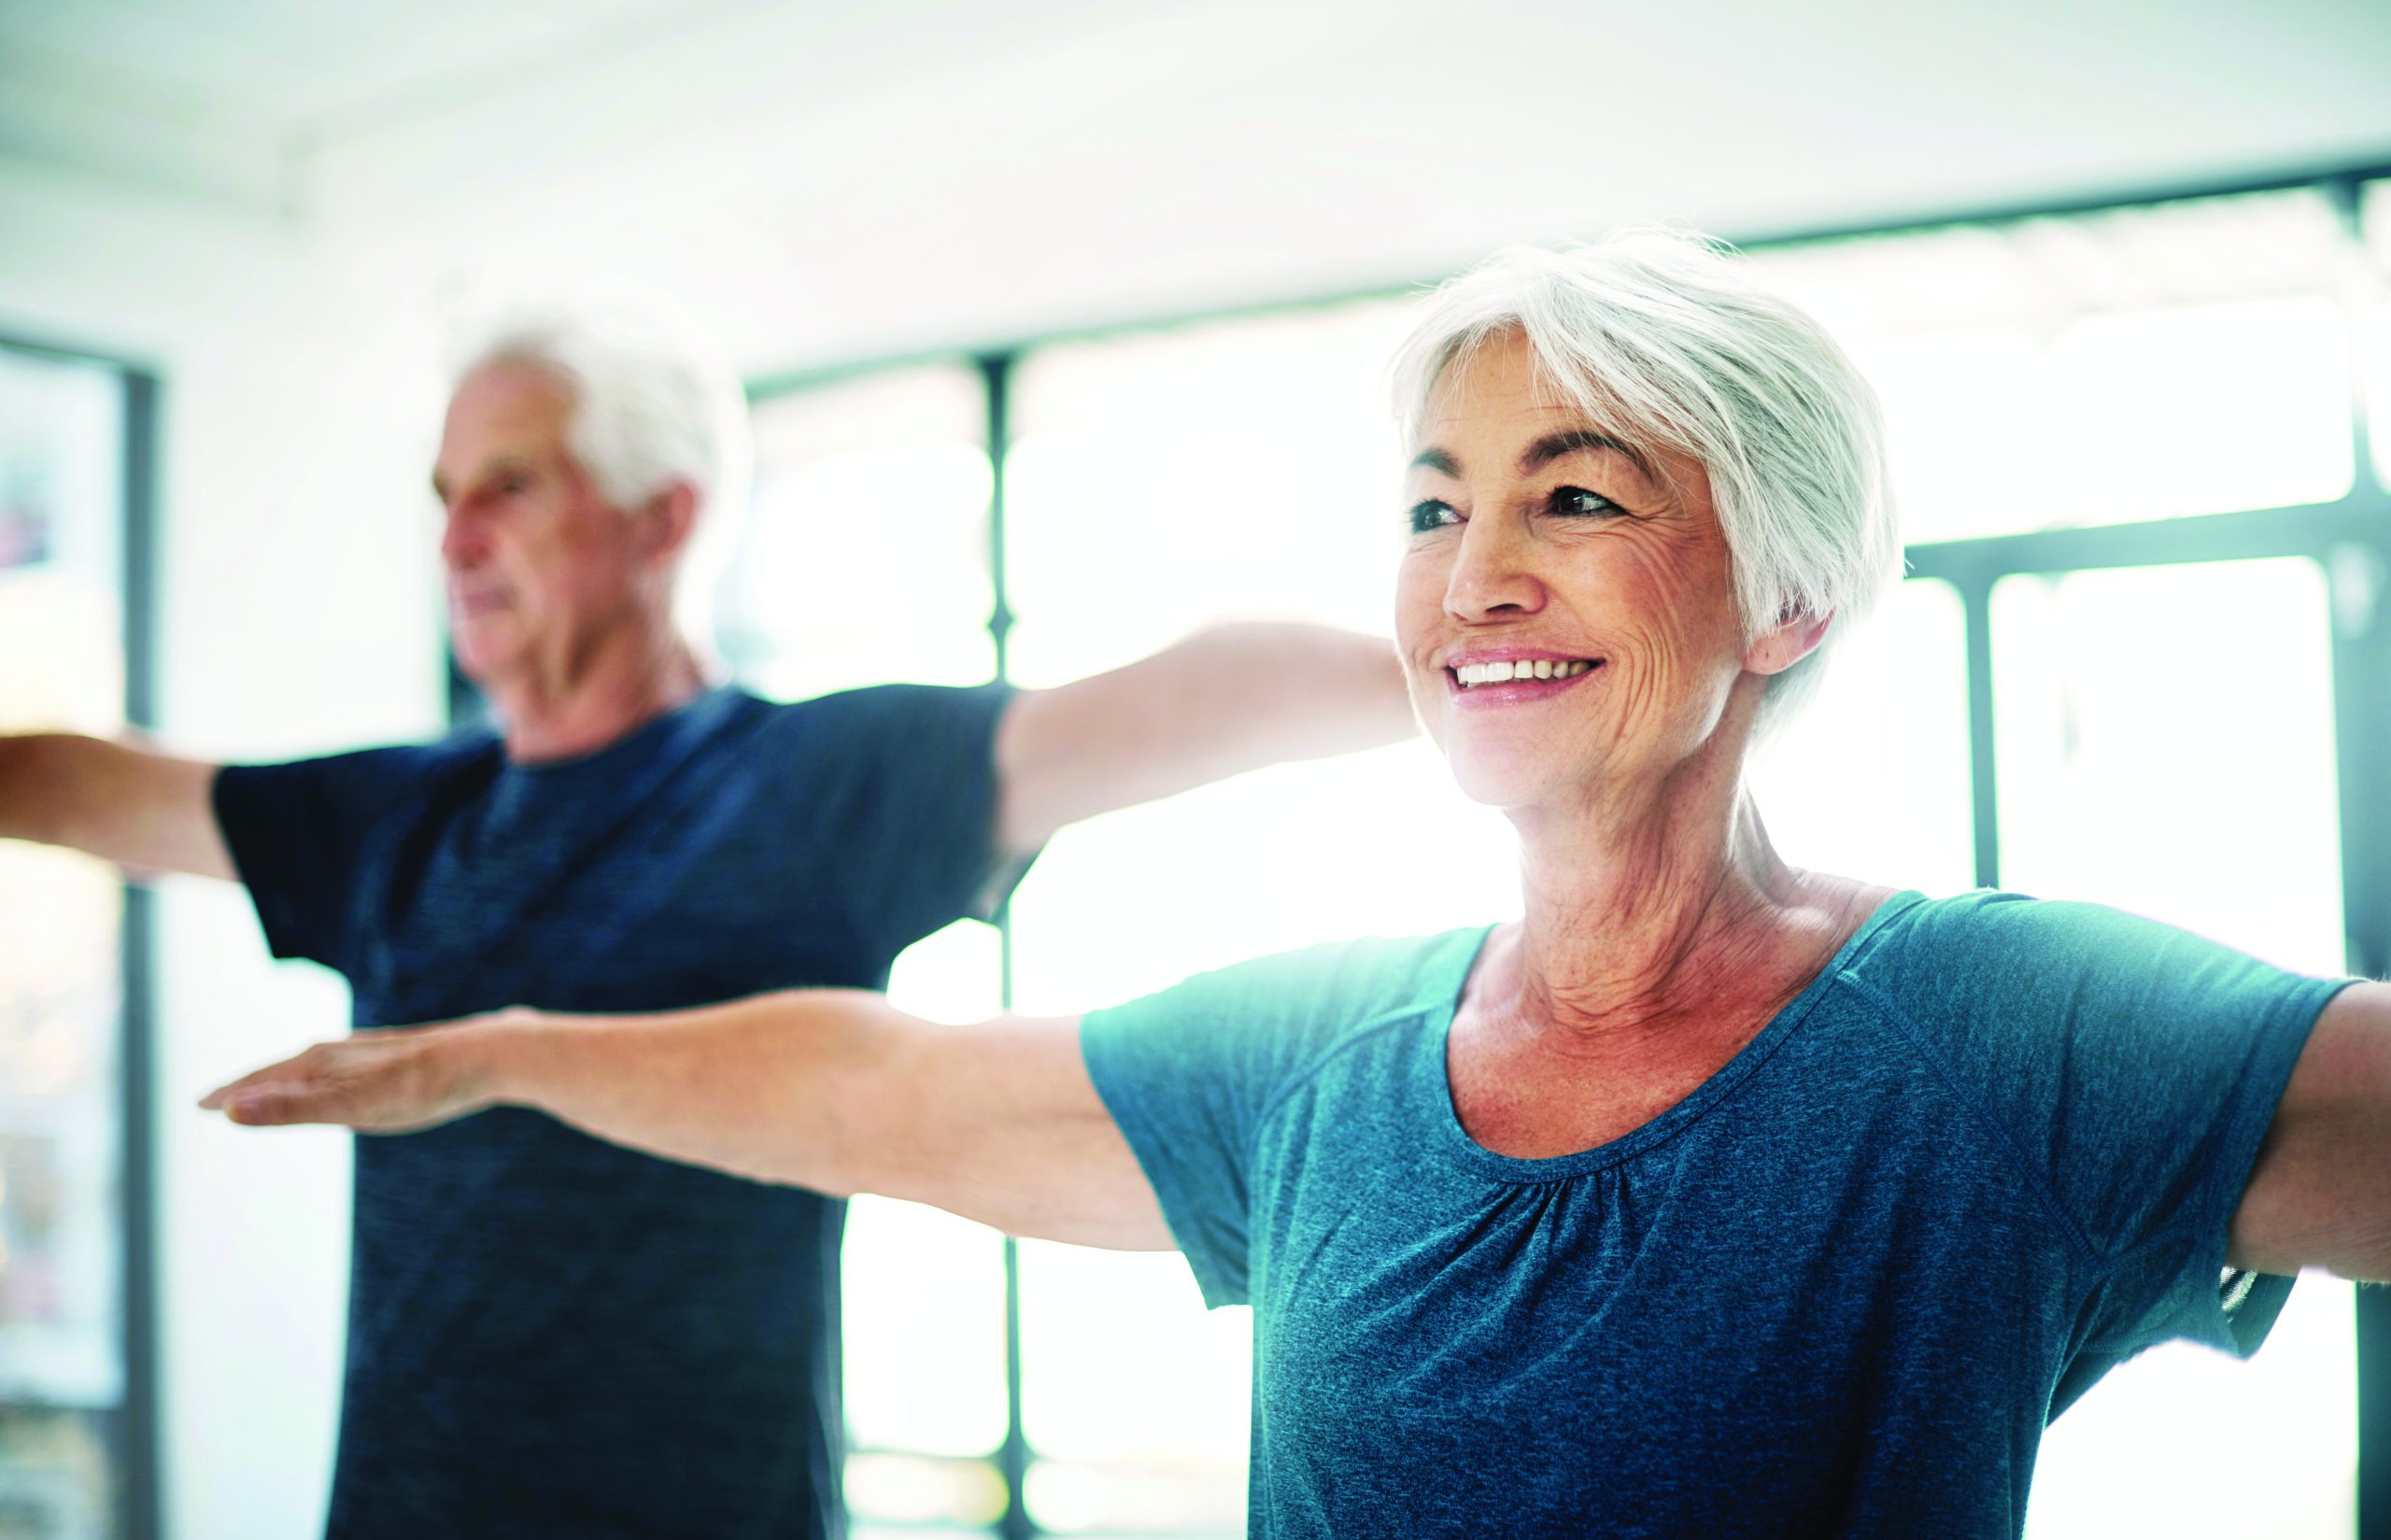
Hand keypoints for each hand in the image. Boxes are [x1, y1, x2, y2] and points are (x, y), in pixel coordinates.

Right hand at [198, 1014, 517, 1132]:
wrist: (490, 1055)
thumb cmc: (421, 1086)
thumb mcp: (352, 1106)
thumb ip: (292, 1109)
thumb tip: (229, 1111)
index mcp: (322, 1062)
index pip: (262, 1080)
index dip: (230, 1095)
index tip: (198, 1104)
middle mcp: (341, 1051)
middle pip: (283, 1071)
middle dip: (250, 1087)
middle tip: (218, 1100)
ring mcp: (371, 1054)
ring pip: (316, 1067)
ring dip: (286, 1081)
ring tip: (270, 1091)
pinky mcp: (400, 1059)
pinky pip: (347, 1069)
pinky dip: (326, 1078)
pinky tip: (344, 1083)